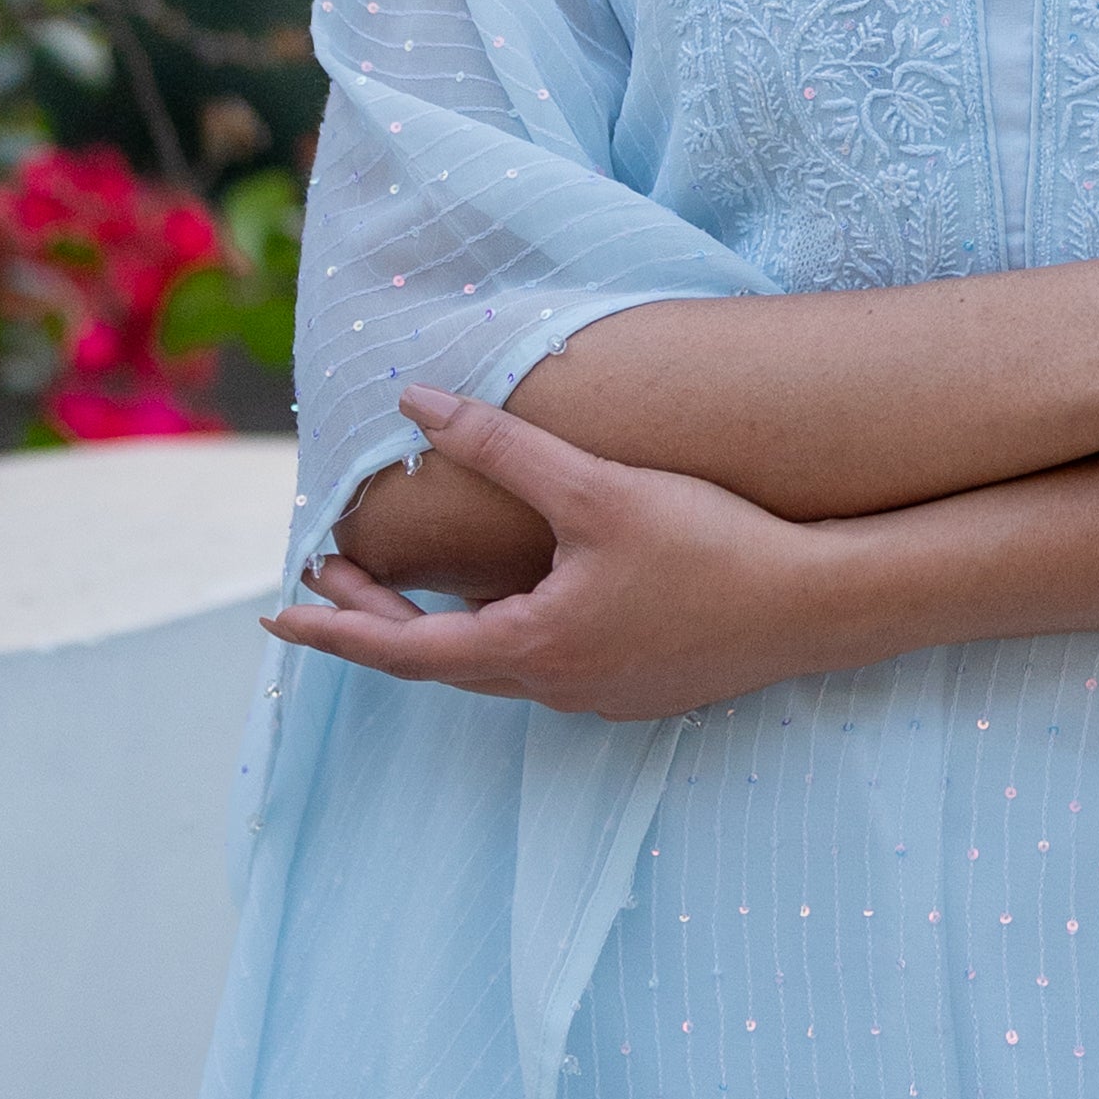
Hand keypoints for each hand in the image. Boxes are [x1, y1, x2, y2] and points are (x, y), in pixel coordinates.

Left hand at [271, 391, 832, 721]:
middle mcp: (554, 686)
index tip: (277, 614)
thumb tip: (412, 401)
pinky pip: (544, 666)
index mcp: (530, 646)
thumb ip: (499, 444)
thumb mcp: (596, 489)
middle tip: (326, 577)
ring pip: (492, 667)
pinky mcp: (638, 690)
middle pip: (437, 662)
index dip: (334, 626)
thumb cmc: (711, 546)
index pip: (399, 648)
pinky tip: (517, 599)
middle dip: (373, 618)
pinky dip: (500, 635)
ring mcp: (599, 697)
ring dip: (436, 630)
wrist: (821, 605)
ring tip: (401, 589)